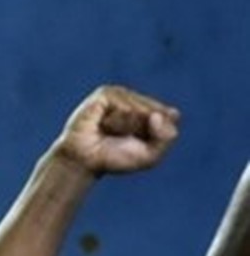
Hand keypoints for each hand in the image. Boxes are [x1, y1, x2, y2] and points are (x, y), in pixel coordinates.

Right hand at [52, 85, 179, 175]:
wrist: (84, 161)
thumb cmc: (114, 158)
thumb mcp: (151, 156)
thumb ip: (167, 138)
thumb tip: (156, 115)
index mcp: (151, 108)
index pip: (171, 116)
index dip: (157, 134)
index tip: (139, 143)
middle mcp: (137, 98)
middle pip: (157, 113)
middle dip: (141, 132)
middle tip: (121, 139)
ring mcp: (120, 93)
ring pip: (140, 110)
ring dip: (126, 128)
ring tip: (109, 132)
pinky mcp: (105, 93)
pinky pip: (125, 108)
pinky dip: (116, 122)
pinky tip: (102, 125)